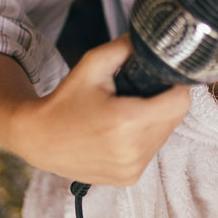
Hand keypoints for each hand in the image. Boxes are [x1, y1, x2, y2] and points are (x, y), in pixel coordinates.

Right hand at [11, 35, 190, 184]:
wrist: (38, 138)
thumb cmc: (66, 100)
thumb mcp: (93, 64)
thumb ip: (125, 47)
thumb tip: (154, 40)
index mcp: (126, 120)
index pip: (180, 102)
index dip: (176, 85)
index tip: (163, 78)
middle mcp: (132, 149)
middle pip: (175, 117)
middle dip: (164, 101)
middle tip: (140, 93)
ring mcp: (131, 168)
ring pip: (165, 135)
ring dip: (156, 121)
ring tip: (128, 112)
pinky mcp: (128, 178)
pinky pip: (152, 151)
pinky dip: (144, 139)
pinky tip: (123, 131)